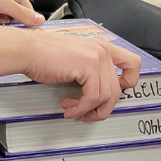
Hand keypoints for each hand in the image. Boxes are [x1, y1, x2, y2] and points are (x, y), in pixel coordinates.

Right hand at [21, 30, 140, 121]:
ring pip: (106, 96)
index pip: (133, 63)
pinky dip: (81, 108)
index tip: (114, 94)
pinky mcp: (89, 66)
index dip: (129, 82)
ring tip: (73, 110)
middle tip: (89, 114)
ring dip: (88, 109)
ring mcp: (97, 57)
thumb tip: (98, 96)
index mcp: (101, 46)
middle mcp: (103, 50)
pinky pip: (93, 97)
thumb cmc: (43, 56)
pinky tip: (69, 108)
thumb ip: (89, 73)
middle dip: (103, 108)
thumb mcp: (74, 61)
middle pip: (117, 88)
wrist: (27, 50)